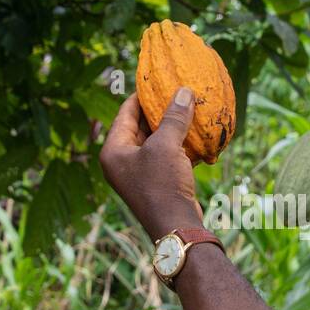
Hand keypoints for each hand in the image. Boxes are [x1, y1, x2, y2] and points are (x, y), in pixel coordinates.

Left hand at [99, 88, 204, 238]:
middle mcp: (121, 161)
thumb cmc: (163, 184)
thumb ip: (174, 117)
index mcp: (113, 151)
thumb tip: (183, 92)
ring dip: (172, 127)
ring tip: (188, 108)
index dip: (141, 96)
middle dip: (159, 111)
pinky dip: (178, 145)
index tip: (156, 82)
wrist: (176, 227)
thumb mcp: (166, 146)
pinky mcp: (156, 182)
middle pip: (139, 127)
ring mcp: (138, 173)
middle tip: (176, 93)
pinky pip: (166, 156)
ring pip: (155, 141)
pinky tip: (196, 133)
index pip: (125, 114)